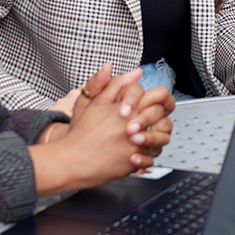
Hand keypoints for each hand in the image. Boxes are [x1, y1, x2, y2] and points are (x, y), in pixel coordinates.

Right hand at [29, 68, 175, 194]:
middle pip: (163, 116)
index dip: (154, 98)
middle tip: (146, 120)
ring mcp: (137, 144)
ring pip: (162, 137)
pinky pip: (153, 156)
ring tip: (142, 136)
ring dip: (156, 135)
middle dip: (157, 117)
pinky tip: (137, 151)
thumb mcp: (95, 102)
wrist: (71, 161)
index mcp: (129, 108)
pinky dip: (148, 154)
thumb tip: (135, 72)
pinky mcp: (135, 162)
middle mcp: (136, 125)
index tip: (145, 105)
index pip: (158, 95)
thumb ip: (115, 85)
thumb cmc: (81, 133)